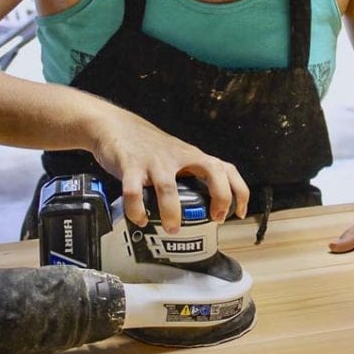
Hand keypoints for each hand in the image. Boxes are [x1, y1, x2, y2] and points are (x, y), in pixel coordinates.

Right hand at [90, 103, 248, 232]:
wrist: (114, 125)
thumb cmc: (148, 147)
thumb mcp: (176, 156)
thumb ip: (189, 176)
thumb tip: (203, 210)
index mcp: (192, 156)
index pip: (226, 168)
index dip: (238, 191)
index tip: (238, 213)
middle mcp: (178, 157)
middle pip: (212, 170)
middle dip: (220, 196)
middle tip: (214, 218)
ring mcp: (154, 161)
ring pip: (168, 187)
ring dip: (172, 212)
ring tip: (172, 228)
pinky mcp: (130, 165)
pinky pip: (133, 192)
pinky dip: (137, 210)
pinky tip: (140, 219)